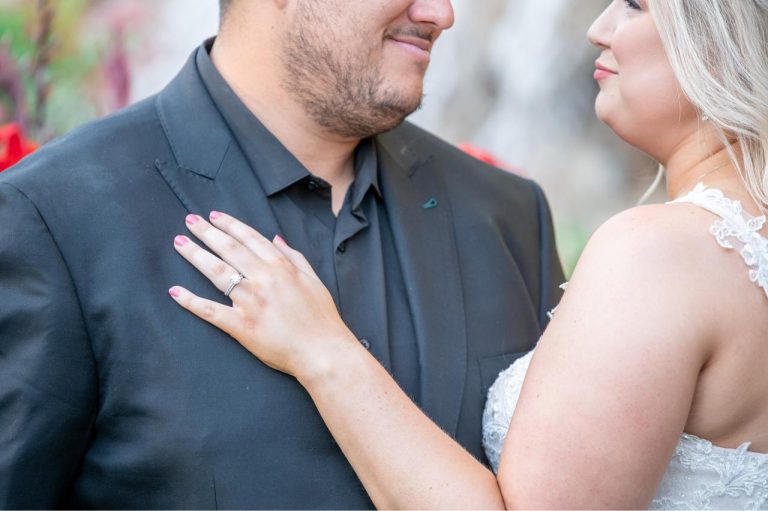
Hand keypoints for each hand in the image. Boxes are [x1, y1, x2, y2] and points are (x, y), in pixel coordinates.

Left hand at [169, 211, 358, 378]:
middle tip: (189, 221)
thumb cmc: (322, 317)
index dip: (230, 225)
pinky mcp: (241, 326)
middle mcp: (263, 279)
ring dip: (195, 255)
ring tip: (180, 243)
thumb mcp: (313, 280)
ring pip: (217, 273)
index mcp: (281, 267)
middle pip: (229, 250)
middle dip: (207, 232)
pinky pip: (210, 310)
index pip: (250, 238)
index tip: (214, 215)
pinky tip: (175, 291)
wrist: (323, 351)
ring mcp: (250, 302)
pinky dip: (191, 301)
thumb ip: (294, 257)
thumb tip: (275, 238)